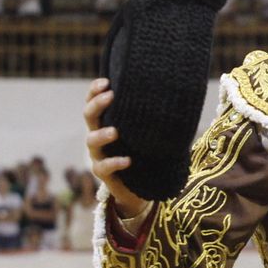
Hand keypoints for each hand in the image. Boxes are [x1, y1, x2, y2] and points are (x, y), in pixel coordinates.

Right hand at [83, 77, 151, 220]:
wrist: (139, 186)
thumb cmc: (144, 152)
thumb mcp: (146, 132)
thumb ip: (152, 117)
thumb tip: (178, 96)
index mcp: (106, 121)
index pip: (93, 102)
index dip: (95, 91)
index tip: (106, 82)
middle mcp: (97, 135)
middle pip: (89, 116)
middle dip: (97, 104)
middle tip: (111, 96)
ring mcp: (98, 154)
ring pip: (91, 141)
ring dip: (102, 134)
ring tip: (115, 132)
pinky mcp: (103, 173)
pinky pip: (103, 167)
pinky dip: (114, 162)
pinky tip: (127, 160)